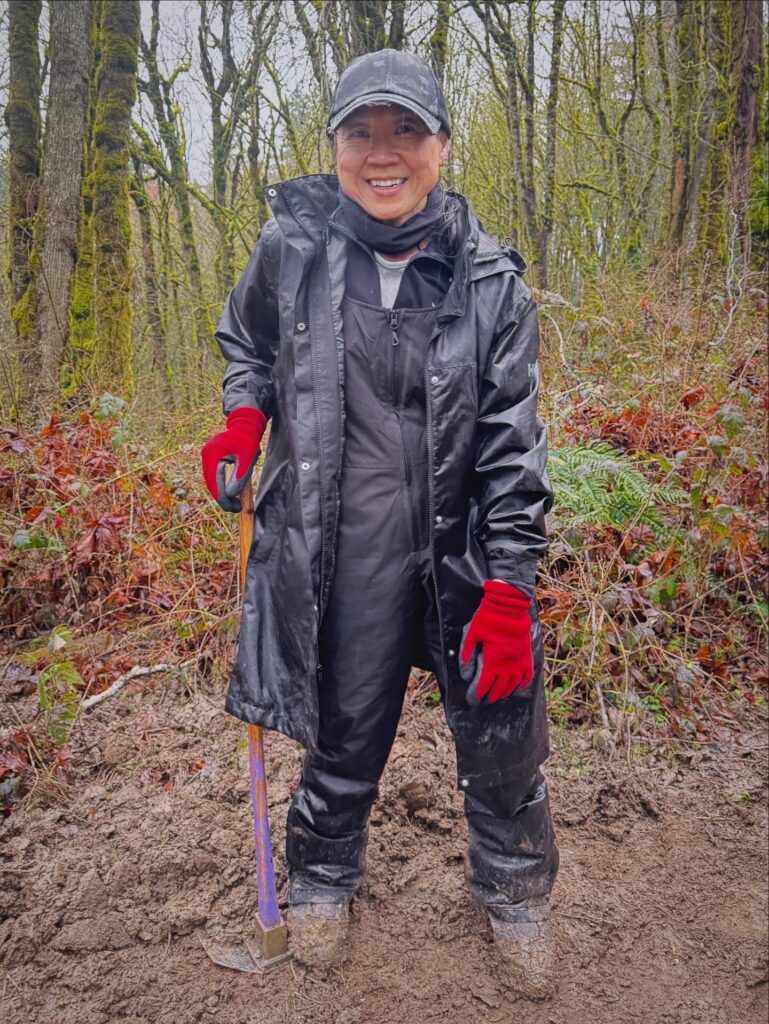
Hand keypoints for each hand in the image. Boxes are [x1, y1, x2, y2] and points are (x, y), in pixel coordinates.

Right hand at [201, 407, 266, 511]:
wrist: (244, 425)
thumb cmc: (248, 439)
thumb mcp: (248, 458)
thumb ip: (240, 476)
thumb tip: (231, 495)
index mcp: (213, 455)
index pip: (215, 482)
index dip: (223, 498)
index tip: (232, 509)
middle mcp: (206, 455)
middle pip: (210, 483)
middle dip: (222, 498)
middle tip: (235, 509)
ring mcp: (207, 456)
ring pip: (211, 481)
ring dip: (221, 493)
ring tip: (234, 504)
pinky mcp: (211, 457)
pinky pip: (214, 475)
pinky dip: (221, 485)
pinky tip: (230, 493)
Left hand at [461, 580, 533, 702]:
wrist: (508, 607)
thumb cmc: (488, 619)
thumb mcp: (471, 633)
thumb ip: (467, 653)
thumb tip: (465, 673)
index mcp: (492, 661)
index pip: (484, 684)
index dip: (478, 693)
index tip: (474, 699)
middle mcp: (507, 665)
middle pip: (499, 687)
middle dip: (491, 696)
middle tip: (486, 700)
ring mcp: (518, 661)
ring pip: (513, 684)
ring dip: (505, 692)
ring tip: (499, 696)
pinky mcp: (527, 656)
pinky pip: (528, 675)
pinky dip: (523, 684)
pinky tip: (518, 688)